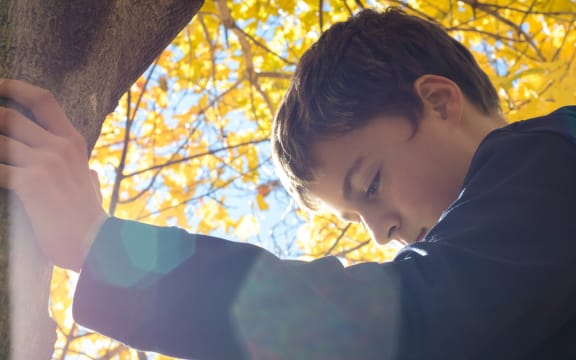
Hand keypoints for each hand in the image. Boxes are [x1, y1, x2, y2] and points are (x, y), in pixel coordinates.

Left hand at [0, 79, 107, 271]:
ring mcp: (46, 163)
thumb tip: (90, 174)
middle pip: (8, 116)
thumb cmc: (90, 219)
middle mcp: (60, 146)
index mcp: (73, 142)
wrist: (96, 244)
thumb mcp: (92, 187)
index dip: (12, 87)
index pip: (41, 99)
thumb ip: (86, 173)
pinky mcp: (31, 183)